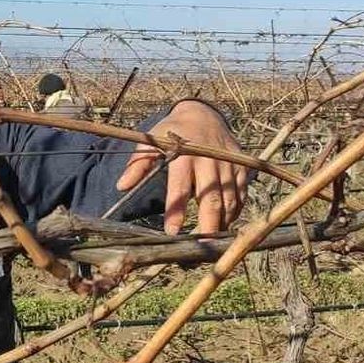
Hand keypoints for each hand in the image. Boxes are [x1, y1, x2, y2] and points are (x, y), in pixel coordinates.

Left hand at [116, 100, 247, 234]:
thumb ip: (138, 164)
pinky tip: (225, 225)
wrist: (203, 114)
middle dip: (207, 224)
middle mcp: (210, 159)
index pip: (180, 187)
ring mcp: (229, 163)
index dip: (176, 211)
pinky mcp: (242, 167)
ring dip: (222, 223)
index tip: (172, 232)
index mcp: (185, 154)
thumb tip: (121, 186)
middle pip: (211, 198)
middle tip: (200, 248)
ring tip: (211, 242)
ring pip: (230, 200)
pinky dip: (235, 212)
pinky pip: (241, 194)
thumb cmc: (172, 133)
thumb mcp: (151, 141)